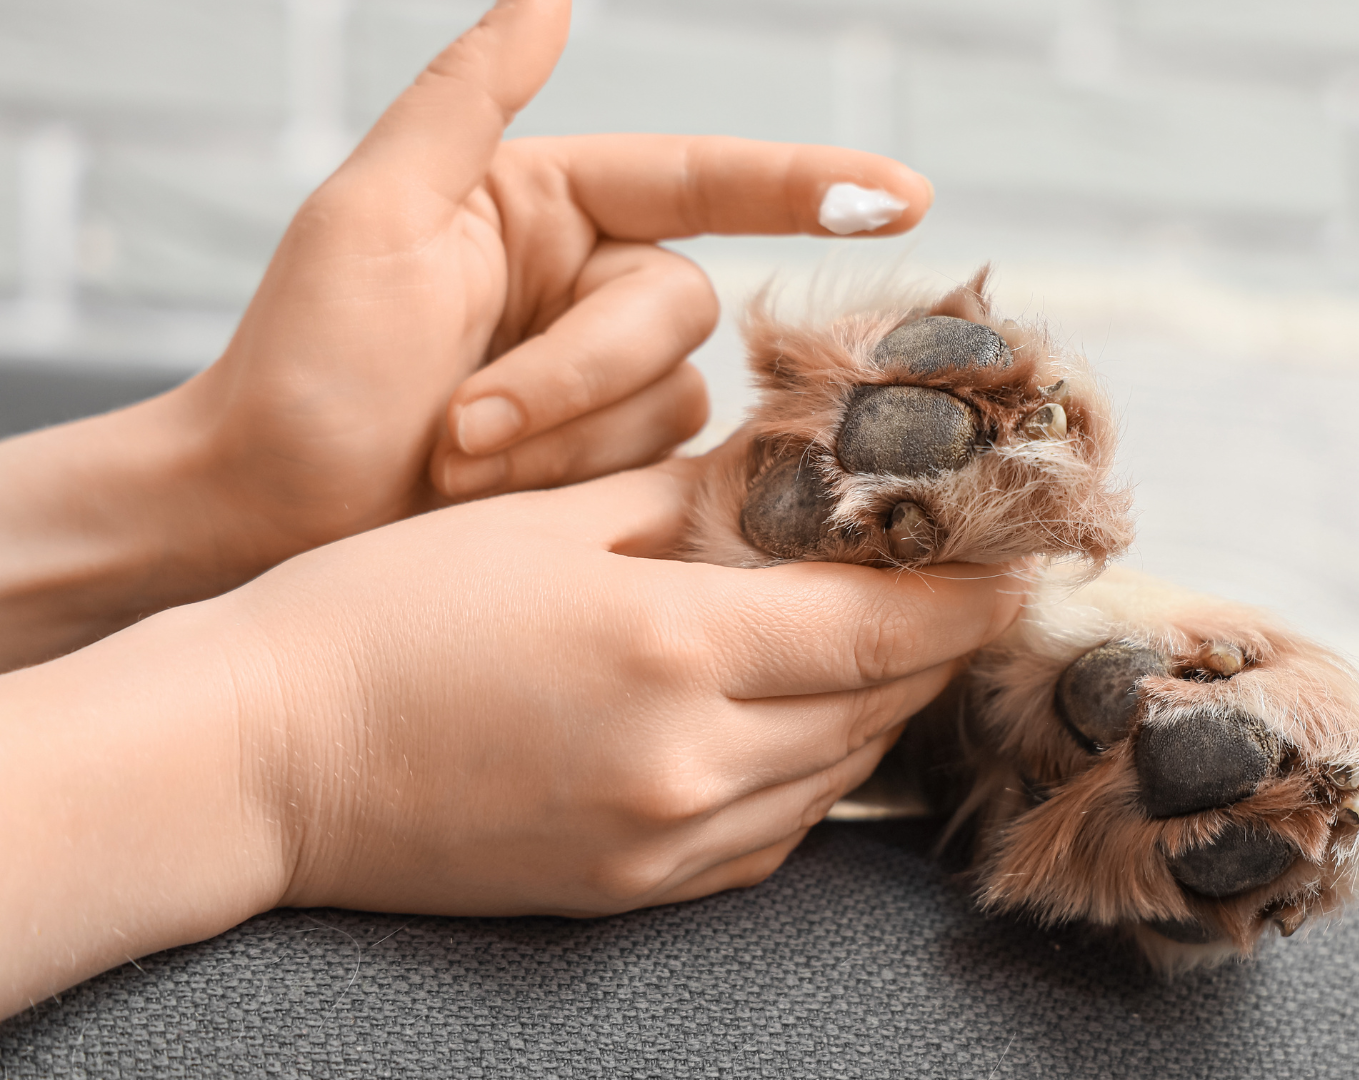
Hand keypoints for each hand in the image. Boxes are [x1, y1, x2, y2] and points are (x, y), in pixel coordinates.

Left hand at [0, 0, 932, 667]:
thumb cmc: (298, 364)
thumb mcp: (369, 214)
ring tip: (453, 463)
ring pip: (676, 398)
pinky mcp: (610, 469)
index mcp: (546, 206)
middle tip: (462, 425)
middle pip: (680, 310)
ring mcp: (606, 384)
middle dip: (576, 372)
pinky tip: (502, 499)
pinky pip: (662, 469)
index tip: (905, 195)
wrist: (259, 514)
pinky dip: (580, 481)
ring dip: (566, 435)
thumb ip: (466, 98)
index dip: (805, 185)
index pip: (700, 180)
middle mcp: (591, 286)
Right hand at [0, 452, 1025, 1013]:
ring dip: (874, 708)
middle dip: (929, 642)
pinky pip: (774, 836)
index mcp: (672, 648)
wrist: (260, 758)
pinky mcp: (634, 892)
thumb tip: (802, 473)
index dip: (964, 594)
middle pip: (873, 703)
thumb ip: (696, 501)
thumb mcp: (548, 522)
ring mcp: (664, 842)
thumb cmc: (385, 616)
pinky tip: (796, 724)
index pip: (880, 627)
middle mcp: (689, 762)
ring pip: (835, 773)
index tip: (1018, 560)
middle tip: (956, 583)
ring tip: (882, 641)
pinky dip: (811, 776)